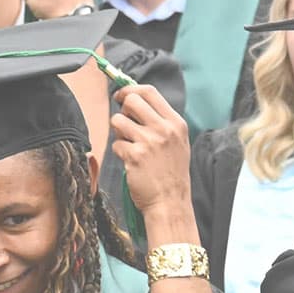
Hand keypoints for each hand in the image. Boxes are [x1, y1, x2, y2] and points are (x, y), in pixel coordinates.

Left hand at [111, 84, 192, 218]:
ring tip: (131, 145)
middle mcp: (164, 129)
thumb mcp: (177, 142)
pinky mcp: (135, 156)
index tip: (122, 96)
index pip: (149, 92)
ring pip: (118, 120)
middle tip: (125, 123)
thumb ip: (161, 121)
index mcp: (176, 123)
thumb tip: (134, 100)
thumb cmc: (172, 173)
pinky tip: (132, 162)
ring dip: (119, 133)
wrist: (170, 202)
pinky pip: (116, 143)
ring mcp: (149, 142)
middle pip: (131, 100)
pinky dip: (120, 152)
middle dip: (123, 110)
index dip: (130, 89)